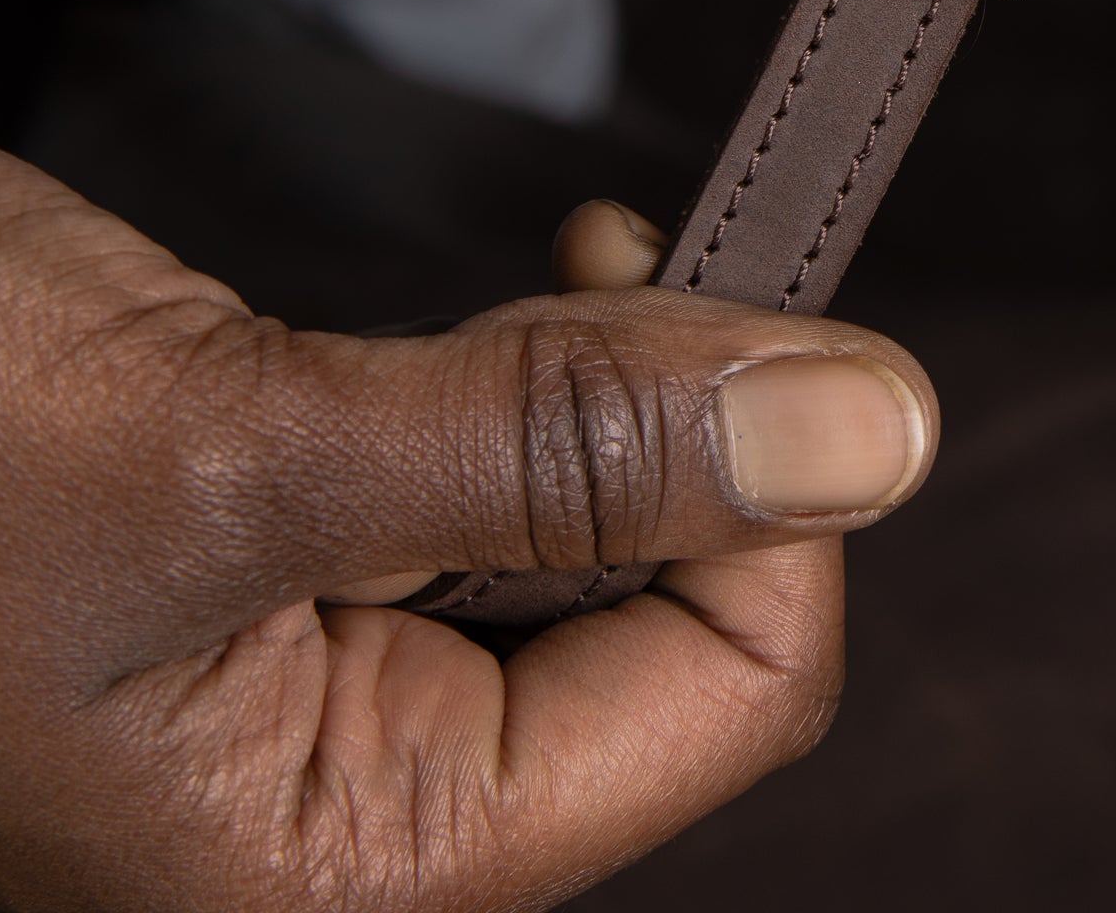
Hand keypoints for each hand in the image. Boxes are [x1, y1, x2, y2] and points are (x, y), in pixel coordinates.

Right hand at [0, 136, 936, 909]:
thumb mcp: (241, 443)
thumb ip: (566, 448)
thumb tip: (873, 430)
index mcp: (348, 866)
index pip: (733, 697)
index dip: (781, 492)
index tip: (755, 308)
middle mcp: (365, 810)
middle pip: (694, 619)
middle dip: (695, 421)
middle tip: (617, 264)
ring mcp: (351, 686)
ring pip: (625, 536)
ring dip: (627, 384)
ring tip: (566, 271)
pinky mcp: (332, 571)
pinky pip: (534, 488)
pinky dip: (562, 375)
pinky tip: (535, 300)